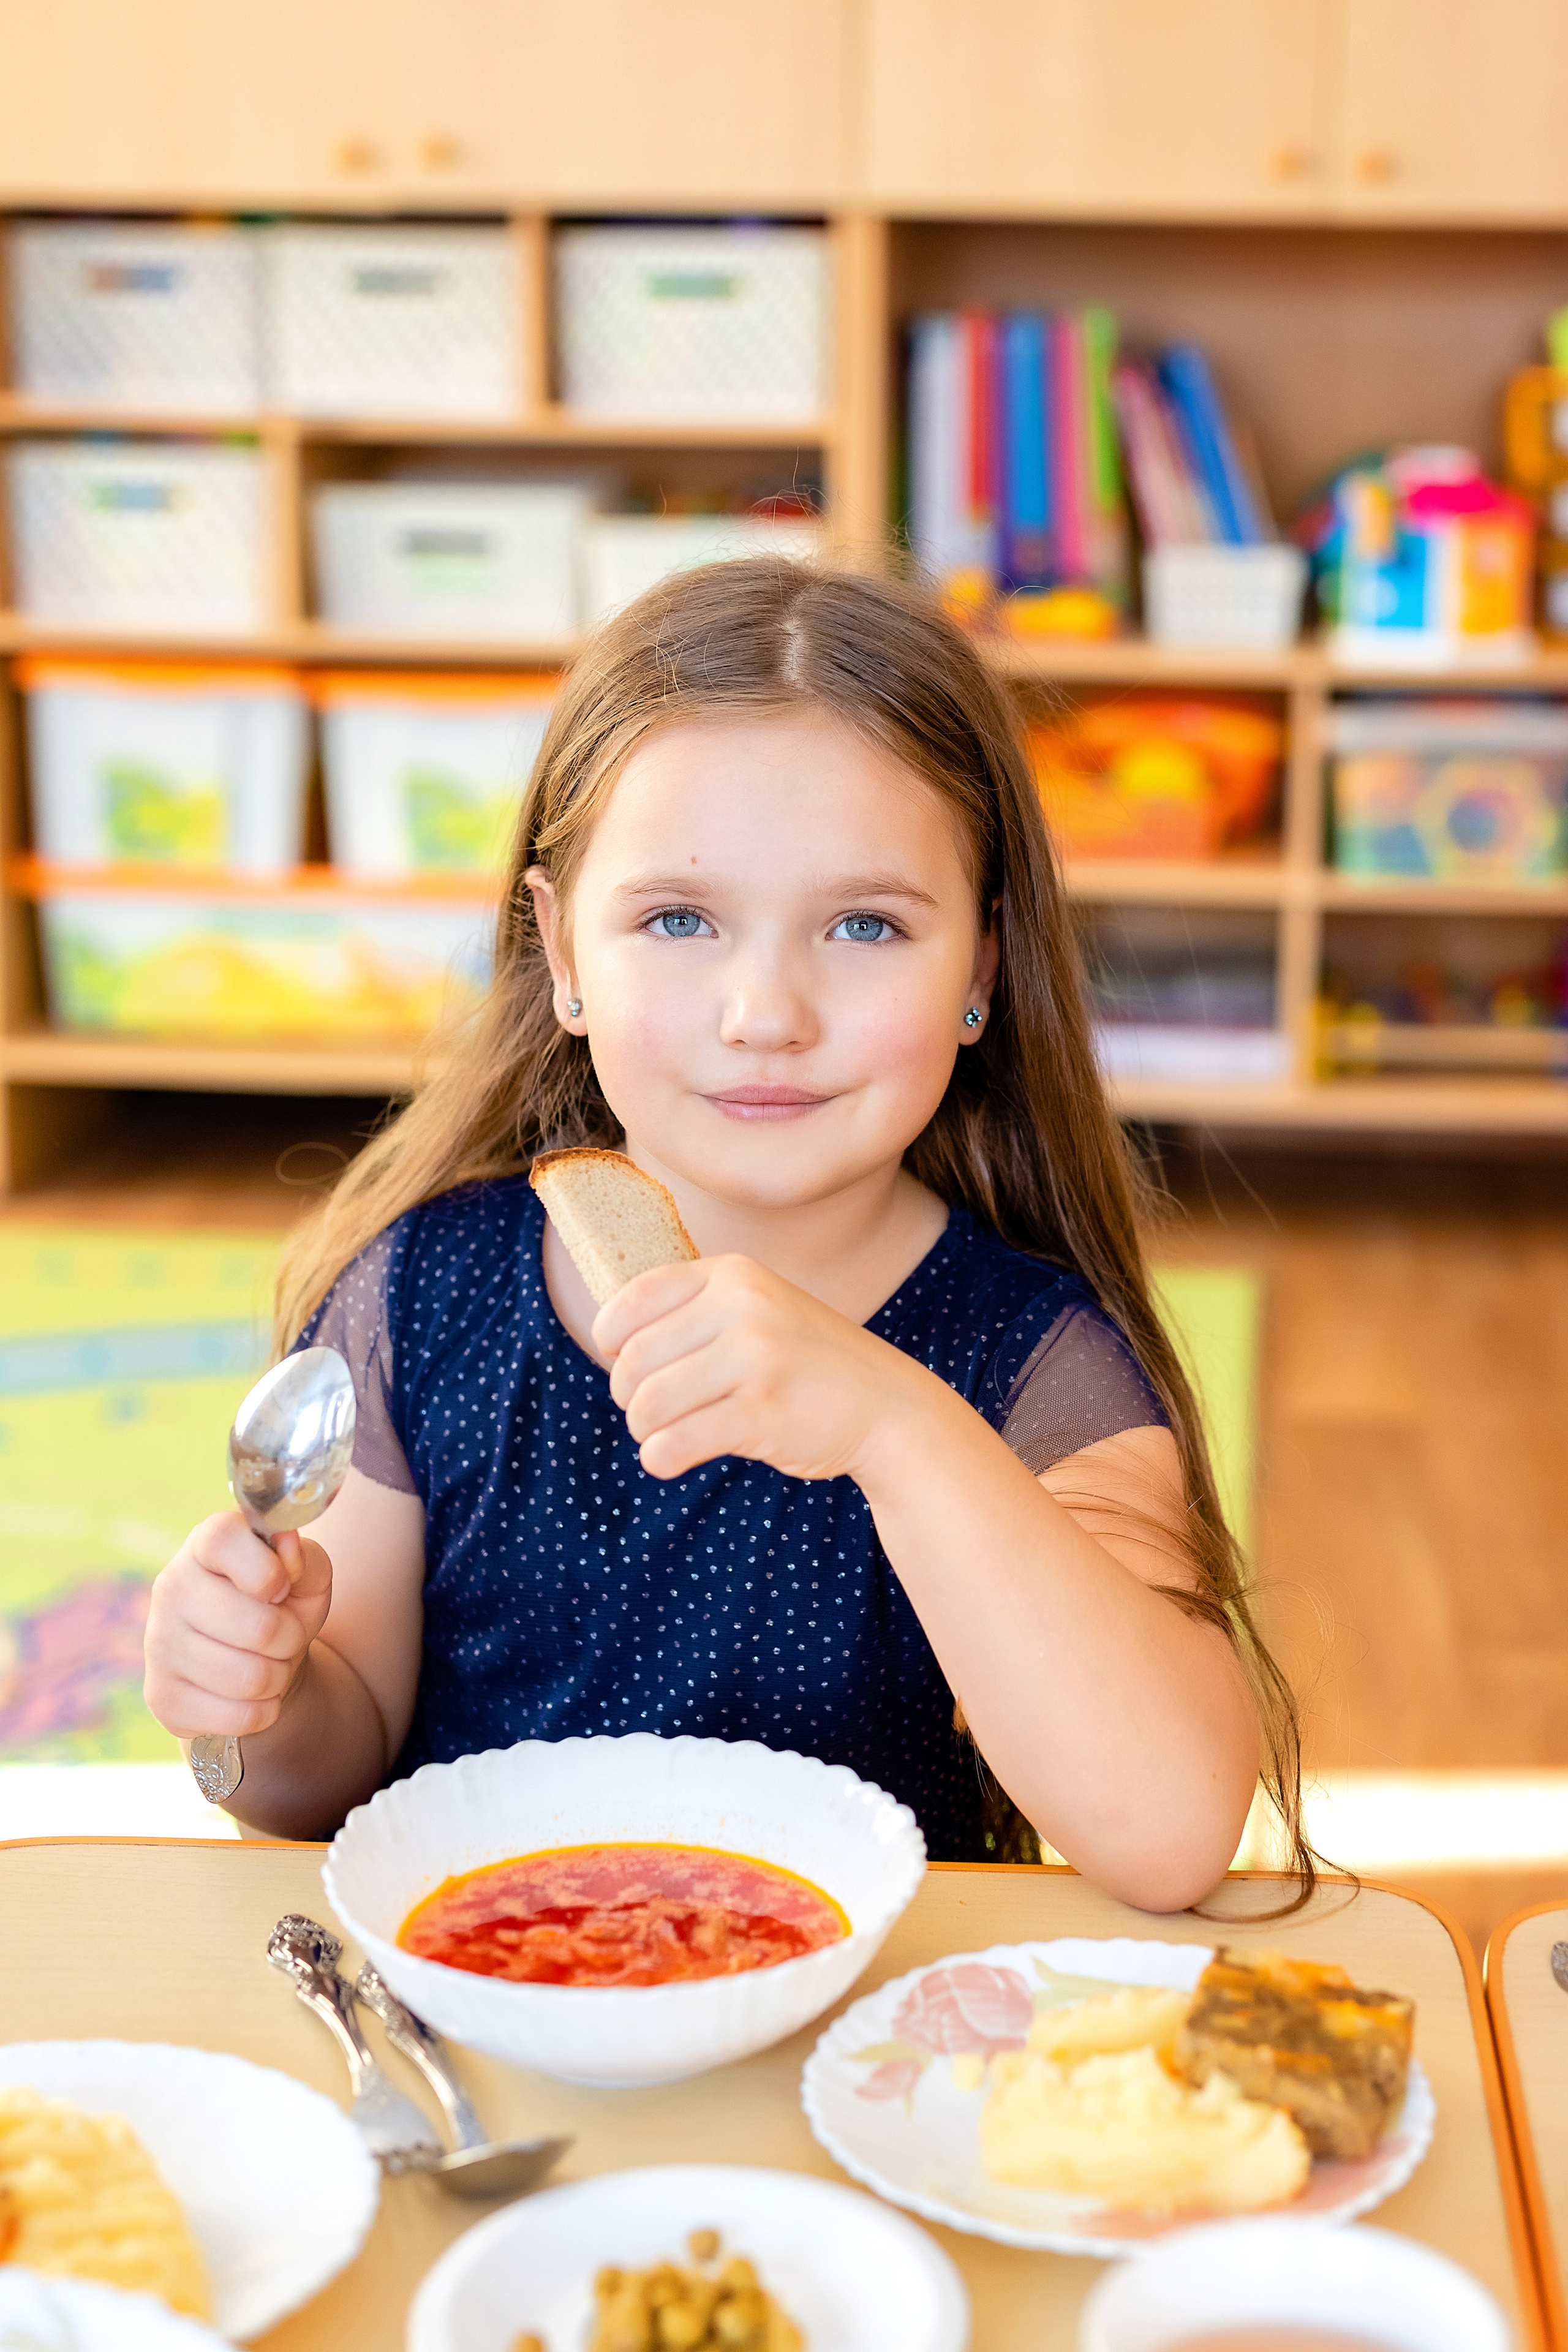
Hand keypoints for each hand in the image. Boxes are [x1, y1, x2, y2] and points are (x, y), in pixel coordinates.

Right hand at [143, 1512, 331, 1739]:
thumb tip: (286, 1546)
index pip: (222, 1541)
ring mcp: (159, 1644)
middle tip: (285, 1635)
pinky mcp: (163, 1697)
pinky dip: (263, 1711)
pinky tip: (252, 1694)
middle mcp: (172, 1588)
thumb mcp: (306, 1577)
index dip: (264, 1570)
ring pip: (250, 1678)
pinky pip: (238, 1717)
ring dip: (278, 1675)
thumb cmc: (282, 1606)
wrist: (256, 1660)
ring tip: (269, 1661)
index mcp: (205, 1545)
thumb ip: (304, 1558)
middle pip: (257, 1627)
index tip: (282, 1588)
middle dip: (290, 1638)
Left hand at [594, 1254, 933, 1483]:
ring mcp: (756, 1358)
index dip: (611, 1340)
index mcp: (733, 1274)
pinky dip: (661, 1458)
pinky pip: (675, 1442)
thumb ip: (693, 1314)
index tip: (625, 1364)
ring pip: (647, 1404)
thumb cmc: (804, 1363)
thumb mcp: (756, 1309)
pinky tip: (671, 1459)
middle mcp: (743, 1307)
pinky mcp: (763, 1413)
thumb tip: (609, 1345)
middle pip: (633, 1360)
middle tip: (652, 1412)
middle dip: (628, 1396)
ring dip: (645, 1431)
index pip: (631, 1300)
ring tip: (666, 1435)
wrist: (886, 1406)